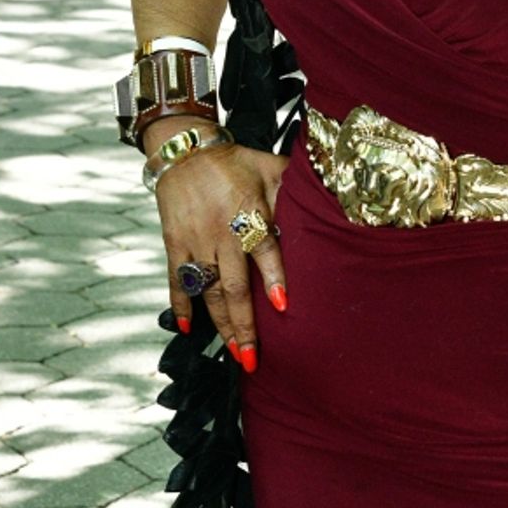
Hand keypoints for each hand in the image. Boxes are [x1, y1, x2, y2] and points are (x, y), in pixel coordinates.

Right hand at [154, 140, 289, 368]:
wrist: (185, 149)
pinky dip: (180, 305)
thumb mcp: (270, 167)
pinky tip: (188, 329)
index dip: (274, 277)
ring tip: (233, 354)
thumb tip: (332, 196)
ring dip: (220, 325)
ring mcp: (195, 241)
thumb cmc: (235, 162)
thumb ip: (295, 188)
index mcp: (248, 213)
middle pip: (233, 285)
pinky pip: (177, 281)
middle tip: (253, 357)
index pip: (264, 249)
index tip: (284, 306)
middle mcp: (221, 232)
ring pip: (208, 291)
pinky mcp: (175, 244)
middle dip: (244, 324)